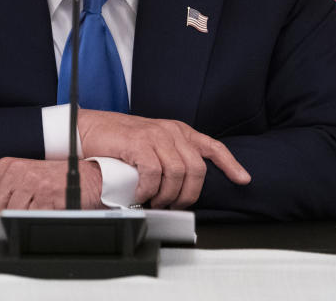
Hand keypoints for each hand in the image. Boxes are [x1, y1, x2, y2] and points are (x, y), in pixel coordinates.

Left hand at [0, 158, 102, 217]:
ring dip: (20, 222)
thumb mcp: (20, 183)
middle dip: (1, 221)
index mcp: (7, 166)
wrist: (86, 176)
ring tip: (30, 217)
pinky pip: (33, 217)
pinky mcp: (48, 195)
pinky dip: (34, 221)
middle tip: (9, 227)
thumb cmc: (52, 180)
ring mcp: (33, 183)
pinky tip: (41, 217)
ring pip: (14, 214)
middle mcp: (19, 171)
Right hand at [77, 110, 250, 208]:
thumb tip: (185, 185)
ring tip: (155, 201)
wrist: (92, 129)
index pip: (213, 146)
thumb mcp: (153, 145)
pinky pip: (154, 173)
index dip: (230, 164)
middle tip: (173, 205)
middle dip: (188, 195)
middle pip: (197, 169)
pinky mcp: (140, 143)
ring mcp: (156, 135)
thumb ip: (171, 157)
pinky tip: (141, 193)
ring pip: (178, 174)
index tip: (242, 179)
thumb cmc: (120, 141)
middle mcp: (171, 131)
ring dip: (167, 195)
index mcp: (179, 131)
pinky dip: (149, 190)